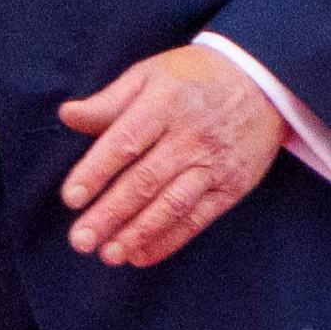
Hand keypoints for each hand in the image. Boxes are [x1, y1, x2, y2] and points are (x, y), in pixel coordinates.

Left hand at [57, 43, 285, 268]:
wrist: (263, 82)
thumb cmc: (195, 76)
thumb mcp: (150, 74)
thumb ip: (109, 100)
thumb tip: (67, 115)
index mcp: (165, 104)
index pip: (125, 143)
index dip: (96, 172)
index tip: (71, 198)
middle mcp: (190, 137)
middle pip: (145, 181)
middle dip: (110, 213)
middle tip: (80, 239)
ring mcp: (214, 164)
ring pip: (171, 205)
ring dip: (138, 233)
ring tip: (109, 254)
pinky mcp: (232, 187)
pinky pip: (198, 219)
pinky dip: (169, 240)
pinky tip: (141, 255)